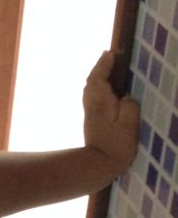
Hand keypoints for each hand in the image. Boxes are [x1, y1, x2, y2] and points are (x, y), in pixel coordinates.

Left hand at [83, 50, 139, 181]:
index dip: (105, 65)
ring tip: (105, 67)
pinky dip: (95, 88)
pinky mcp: (91, 121)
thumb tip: (125, 96)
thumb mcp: (129, 125)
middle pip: (91, 82)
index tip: (111, 52)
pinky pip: (91, 98)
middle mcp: (92, 105)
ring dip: (96, 77)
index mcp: (101, 103)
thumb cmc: (117, 146)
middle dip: (99, 68)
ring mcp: (89, 113)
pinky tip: (101, 89)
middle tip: (108, 55)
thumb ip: (129, 106)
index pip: (99, 78)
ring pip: (89, 90)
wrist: (98, 165)